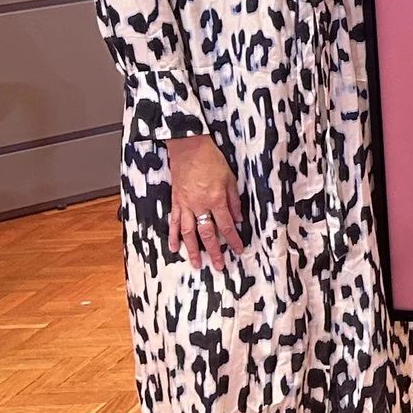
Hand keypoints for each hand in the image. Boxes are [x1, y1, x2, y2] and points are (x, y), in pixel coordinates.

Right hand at [167, 133, 244, 268]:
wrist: (188, 147)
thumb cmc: (211, 159)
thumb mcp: (229, 178)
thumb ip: (234, 200)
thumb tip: (239, 219)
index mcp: (216, 199)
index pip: (226, 225)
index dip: (233, 239)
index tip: (238, 250)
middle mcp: (200, 205)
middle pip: (207, 233)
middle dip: (214, 251)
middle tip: (219, 265)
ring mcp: (185, 205)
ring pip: (189, 232)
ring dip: (193, 250)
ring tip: (196, 264)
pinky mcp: (176, 201)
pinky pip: (174, 222)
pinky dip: (174, 236)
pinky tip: (174, 248)